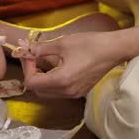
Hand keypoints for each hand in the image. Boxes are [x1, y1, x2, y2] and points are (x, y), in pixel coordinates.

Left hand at [16, 30, 130, 99]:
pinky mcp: (80, 92)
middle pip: (38, 90)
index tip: (29, 54)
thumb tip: (25, 50)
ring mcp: (74, 94)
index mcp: (61, 81)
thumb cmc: (89, 44)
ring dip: (41, 79)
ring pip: (48, 93)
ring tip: (41, 62)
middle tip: (32, 57)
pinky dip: (51, 82)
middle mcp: (67, 92)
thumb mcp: (62, 44)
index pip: (32, 83)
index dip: (27, 68)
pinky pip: (58, 92)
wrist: (113, 50)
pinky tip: (54, 68)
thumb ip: (40, 49)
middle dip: (32, 74)